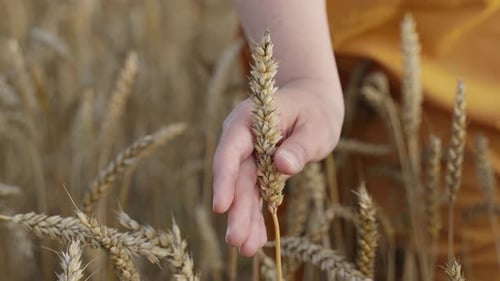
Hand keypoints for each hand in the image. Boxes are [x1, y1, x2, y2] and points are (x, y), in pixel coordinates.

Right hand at [212, 78, 343, 256]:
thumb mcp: (316, 125)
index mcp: (250, 120)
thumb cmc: (314, 108)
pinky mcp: (258, 168)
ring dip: (245, 219)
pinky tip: (256, 239)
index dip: (224, 179)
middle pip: (236, 177)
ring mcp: (249, 155)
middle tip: (237, 241)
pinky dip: (257, 215)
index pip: (231, 150)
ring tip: (247, 249)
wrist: (312, 100)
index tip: (221, 206)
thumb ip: (299, 145)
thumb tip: (282, 165)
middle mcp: (243, 139)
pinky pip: (256, 194)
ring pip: (244, 191)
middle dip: (236, 210)